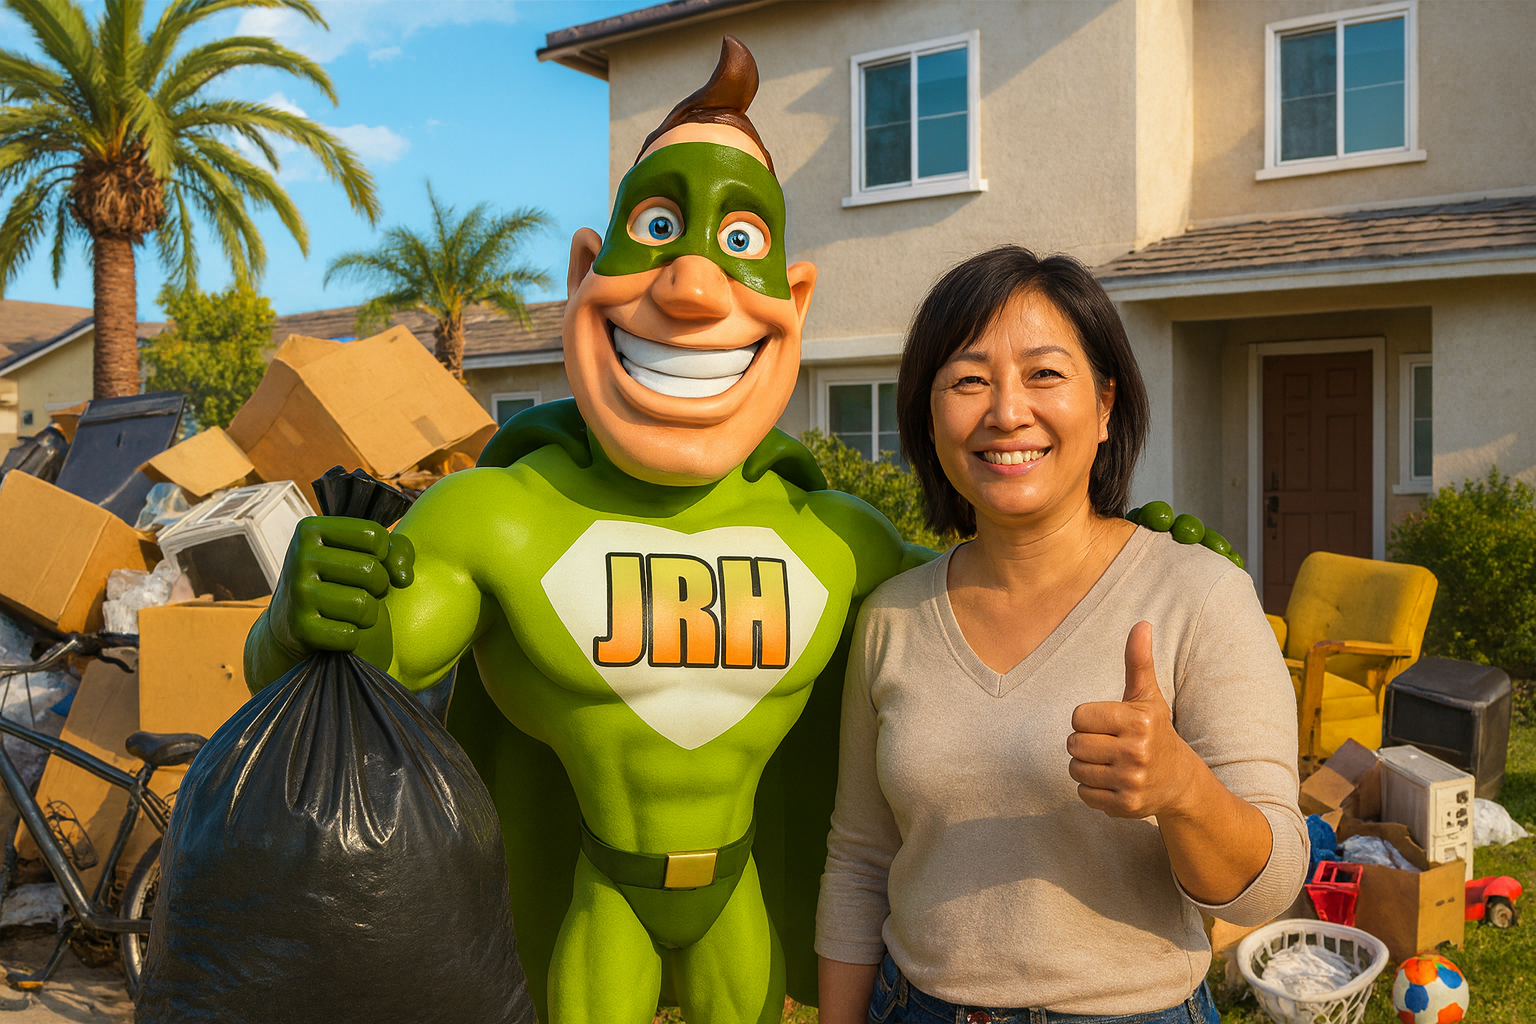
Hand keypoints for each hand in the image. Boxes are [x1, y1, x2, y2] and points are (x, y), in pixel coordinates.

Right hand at [268, 516, 414, 657]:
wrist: (287, 624)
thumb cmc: (336, 580)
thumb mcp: (359, 552)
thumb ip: (396, 550)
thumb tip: (404, 578)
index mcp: (311, 529)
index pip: (374, 535)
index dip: (383, 554)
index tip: (367, 562)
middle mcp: (300, 556)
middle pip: (371, 569)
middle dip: (378, 585)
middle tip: (362, 590)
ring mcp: (298, 592)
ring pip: (364, 604)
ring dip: (368, 614)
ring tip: (352, 611)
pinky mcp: (300, 628)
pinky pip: (350, 634)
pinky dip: (352, 637)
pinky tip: (335, 629)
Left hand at [1067, 621, 1201, 819]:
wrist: (1180, 782)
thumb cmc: (1155, 731)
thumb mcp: (1147, 697)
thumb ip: (1138, 662)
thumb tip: (1141, 623)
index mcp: (1138, 721)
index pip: (1078, 717)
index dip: (1088, 720)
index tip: (1108, 725)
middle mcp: (1137, 751)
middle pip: (1073, 744)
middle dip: (1085, 743)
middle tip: (1108, 745)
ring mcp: (1131, 781)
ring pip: (1075, 769)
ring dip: (1086, 766)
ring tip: (1110, 763)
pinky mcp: (1125, 806)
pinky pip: (1083, 793)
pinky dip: (1092, 789)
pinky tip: (1113, 782)